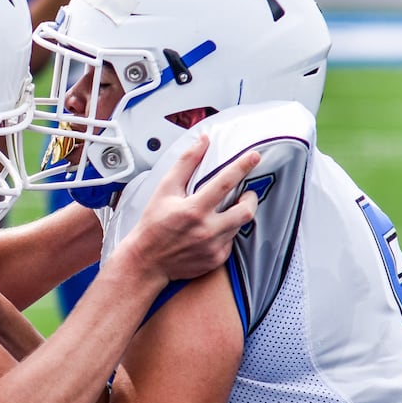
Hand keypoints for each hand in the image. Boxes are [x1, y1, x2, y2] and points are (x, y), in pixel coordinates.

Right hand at [124, 135, 261, 282]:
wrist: (147, 260)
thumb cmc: (154, 224)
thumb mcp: (165, 189)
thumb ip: (186, 163)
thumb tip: (202, 142)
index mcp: (194, 209)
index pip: (226, 182)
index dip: (242, 166)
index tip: (254, 157)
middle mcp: (206, 229)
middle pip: (246, 210)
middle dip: (250, 197)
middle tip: (244, 192)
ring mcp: (213, 247)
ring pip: (240, 225)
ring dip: (237, 214)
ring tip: (224, 210)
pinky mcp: (216, 259)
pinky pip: (231, 241)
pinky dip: (227, 232)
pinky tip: (212, 230)